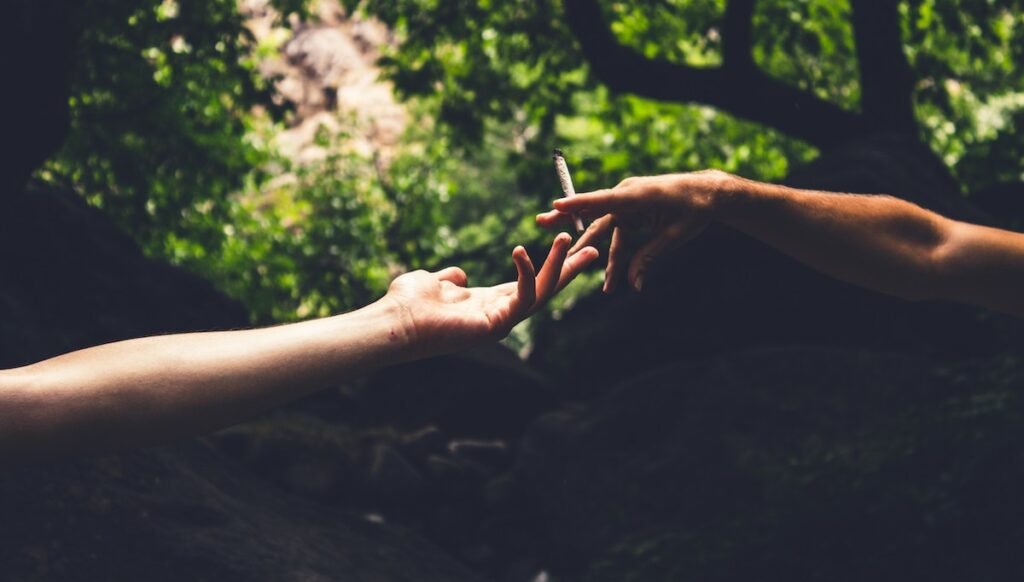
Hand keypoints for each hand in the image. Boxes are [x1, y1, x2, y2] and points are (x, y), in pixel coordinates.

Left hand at [383, 233, 598, 356]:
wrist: (395, 323)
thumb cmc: (407, 305)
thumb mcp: (434, 282)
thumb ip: (450, 279)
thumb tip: (458, 275)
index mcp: (489, 304)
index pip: (529, 284)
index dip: (550, 266)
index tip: (569, 247)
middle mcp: (500, 315)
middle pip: (546, 290)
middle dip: (569, 269)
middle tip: (594, 248)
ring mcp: (501, 323)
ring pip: (542, 292)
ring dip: (558, 265)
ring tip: (567, 236)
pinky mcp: (497, 325)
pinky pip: (523, 296)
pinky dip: (526, 272)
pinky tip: (521, 250)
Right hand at [536, 170, 733, 292]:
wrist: (708, 194)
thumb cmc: (694, 210)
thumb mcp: (674, 236)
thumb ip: (650, 257)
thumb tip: (634, 284)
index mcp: (637, 196)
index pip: (603, 201)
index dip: (579, 205)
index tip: (557, 206)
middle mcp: (627, 196)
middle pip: (592, 213)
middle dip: (566, 220)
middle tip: (540, 221)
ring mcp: (628, 204)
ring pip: (603, 230)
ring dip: (592, 251)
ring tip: (567, 265)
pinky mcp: (631, 212)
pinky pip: (617, 235)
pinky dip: (614, 255)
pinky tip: (613, 279)